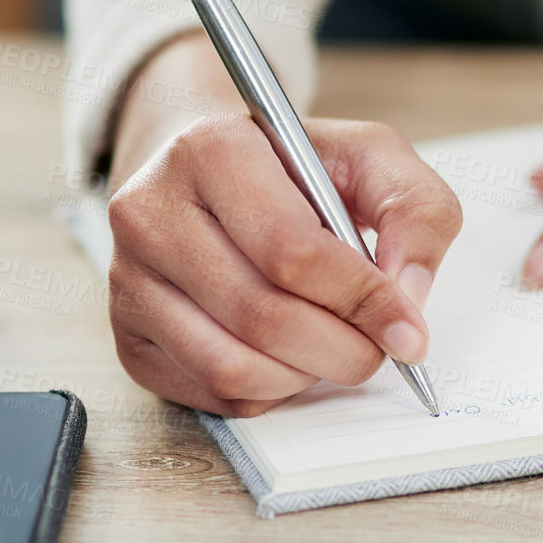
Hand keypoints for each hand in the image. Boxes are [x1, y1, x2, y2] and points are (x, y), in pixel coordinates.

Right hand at [104, 34, 461, 415]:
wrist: (203, 169)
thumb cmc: (291, 166)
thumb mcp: (369, 157)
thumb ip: (415, 211)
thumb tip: (409, 297)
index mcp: (211, 151)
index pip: (292, 251)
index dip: (362, 301)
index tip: (408, 329)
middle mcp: (150, 213)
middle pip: (263, 317)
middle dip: (343, 349)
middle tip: (380, 348)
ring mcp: (128, 279)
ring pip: (232, 367)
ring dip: (306, 375)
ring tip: (334, 346)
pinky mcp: (128, 335)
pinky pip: (209, 392)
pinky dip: (269, 391)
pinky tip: (288, 355)